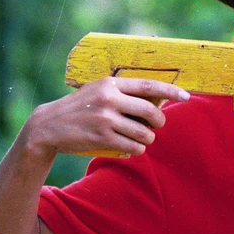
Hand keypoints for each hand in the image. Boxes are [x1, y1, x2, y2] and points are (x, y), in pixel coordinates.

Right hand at [24, 77, 189, 157]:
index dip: (171, 91)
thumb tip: (159, 99)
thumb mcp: (99, 91)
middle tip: (156, 125)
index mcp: (110, 84)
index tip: (186, 96)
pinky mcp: (102, 138)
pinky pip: (134, 147)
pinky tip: (131, 147)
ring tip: (140, 138)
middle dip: (159, 122)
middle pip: (152, 112)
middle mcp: (109, 99)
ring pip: (145, 133)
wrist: (48, 126)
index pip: (149, 85)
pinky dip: (137, 149)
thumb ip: (124, 93)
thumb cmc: (80, 108)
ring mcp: (105, 119)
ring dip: (147, 138)